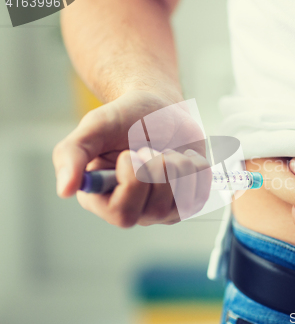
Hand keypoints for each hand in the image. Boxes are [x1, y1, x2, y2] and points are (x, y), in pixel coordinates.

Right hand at [53, 90, 209, 226]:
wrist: (159, 109)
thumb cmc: (125, 118)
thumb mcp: (95, 127)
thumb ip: (72, 154)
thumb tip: (64, 190)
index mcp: (101, 198)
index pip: (122, 213)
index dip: (134, 181)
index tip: (132, 152)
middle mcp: (132, 209)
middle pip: (155, 209)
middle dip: (158, 169)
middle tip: (150, 148)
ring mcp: (162, 209)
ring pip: (181, 202)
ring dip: (177, 165)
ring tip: (165, 151)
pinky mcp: (187, 200)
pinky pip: (201, 193)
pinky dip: (195, 168)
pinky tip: (182, 157)